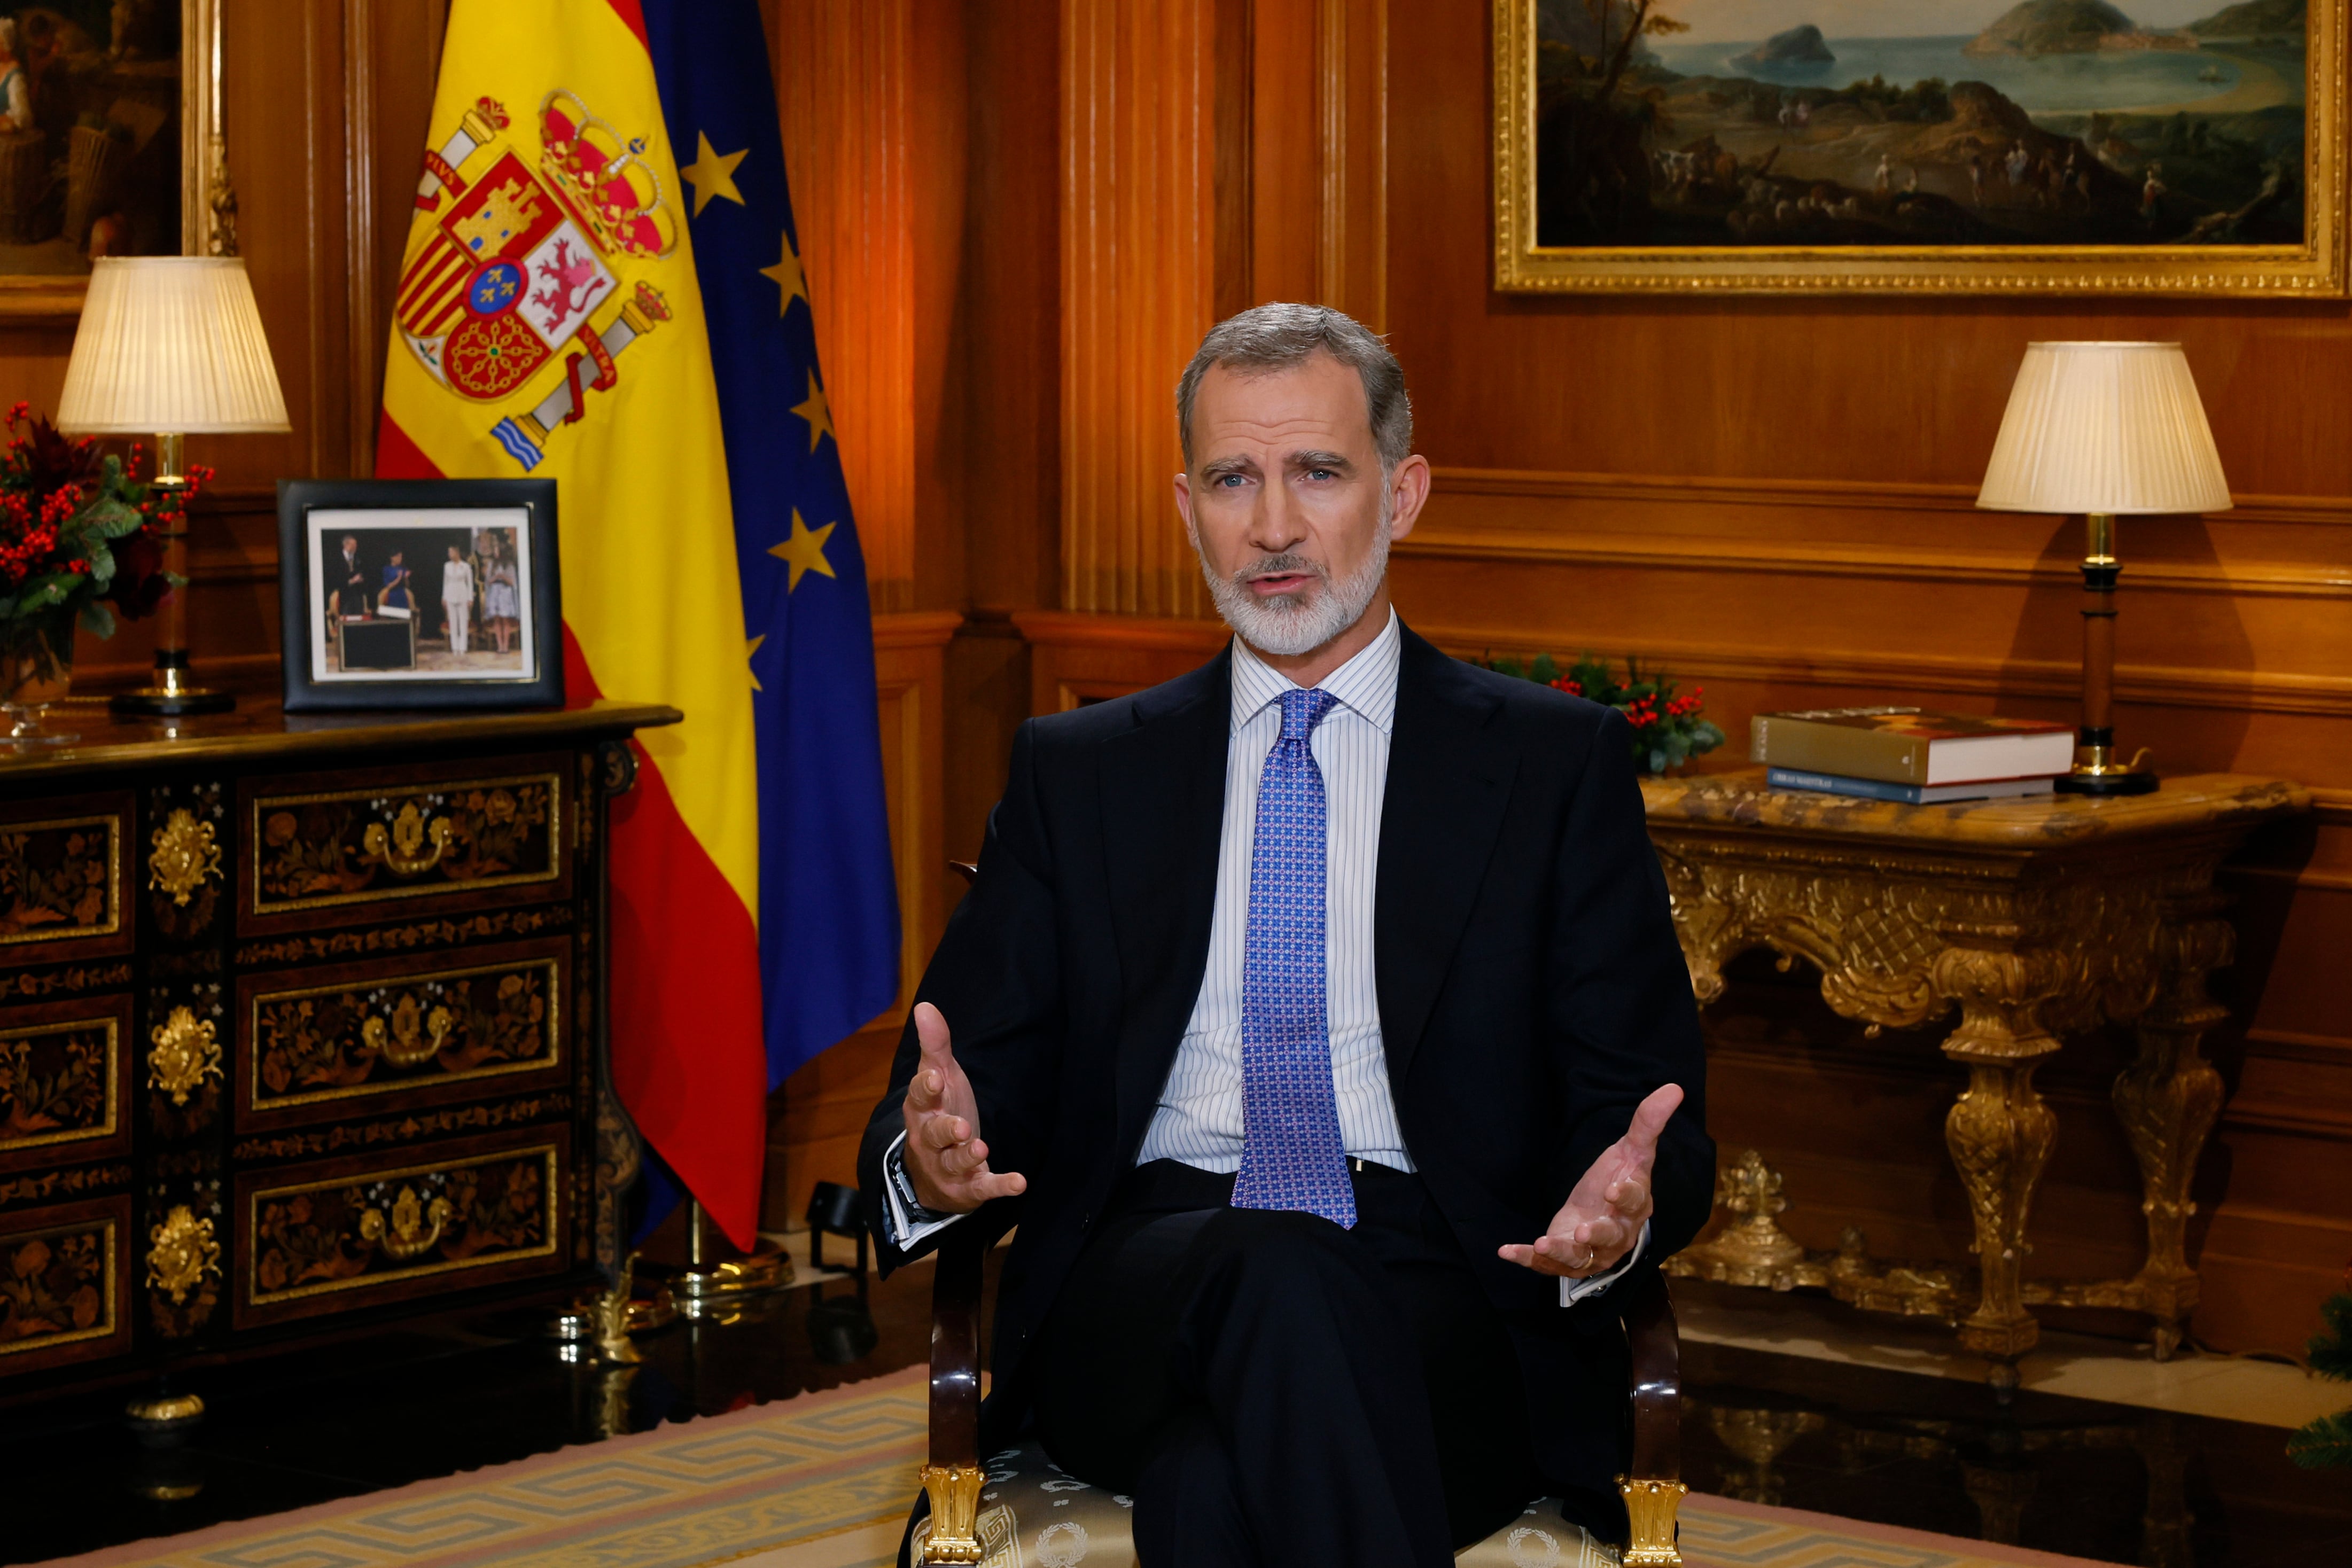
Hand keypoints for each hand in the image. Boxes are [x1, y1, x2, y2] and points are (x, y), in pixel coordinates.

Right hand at [900, 1002, 1027, 1212]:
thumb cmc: (938, 1113)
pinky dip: (1000, 1186)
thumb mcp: (939, 1078)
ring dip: (968, 1157)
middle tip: (960, 1127)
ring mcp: (947, 1167)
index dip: (926, 1089)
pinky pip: (983, 1188)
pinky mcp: (968, 1188)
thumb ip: (935, 1045)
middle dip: (946, 1130)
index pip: (919, 1097)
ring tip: (981, 1148)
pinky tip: (1019, 1182)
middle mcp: (929, 1140)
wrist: (931, 1173)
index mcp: (922, 1110)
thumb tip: (925, 1006)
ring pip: (955, 1163)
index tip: (935, 1078)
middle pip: (934, 1134)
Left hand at [1499, 1083, 1681, 1279]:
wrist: (1600, 1209)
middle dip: (1597, 1236)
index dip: (1625, 1196)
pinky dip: (1527, 1259)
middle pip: (1611, 1239)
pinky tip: (1506, 1250)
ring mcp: (1592, 1251)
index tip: (1613, 1190)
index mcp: (1635, 1206)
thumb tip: (1674, 1088)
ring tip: (1544, 1243)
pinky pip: (1548, 1264)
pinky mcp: (1566, 1259)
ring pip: (1581, 1258)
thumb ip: (1648, 1122)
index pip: (1634, 1203)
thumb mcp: (1632, 1150)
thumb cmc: (1618, 1178)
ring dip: (1562, 1252)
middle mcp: (1617, 1235)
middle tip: (1583, 1231)